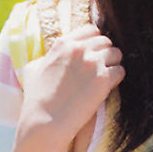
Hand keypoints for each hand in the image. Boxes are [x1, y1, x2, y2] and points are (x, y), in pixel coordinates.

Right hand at [19, 18, 123, 151]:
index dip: (94, 40)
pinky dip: (117, 78)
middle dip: (104, 52)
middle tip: (101, 66)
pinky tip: (108, 86)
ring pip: (116, 53)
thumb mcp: (32, 70)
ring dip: (112, 63)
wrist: (45, 121)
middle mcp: (79, 49)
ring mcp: (93, 63)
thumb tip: (48, 58)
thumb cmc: (36, 99)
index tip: (94, 51)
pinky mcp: (103, 80)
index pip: (90, 29)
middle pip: (105, 41)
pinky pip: (120, 71)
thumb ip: (44, 58)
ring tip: (106, 75)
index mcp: (63, 44)